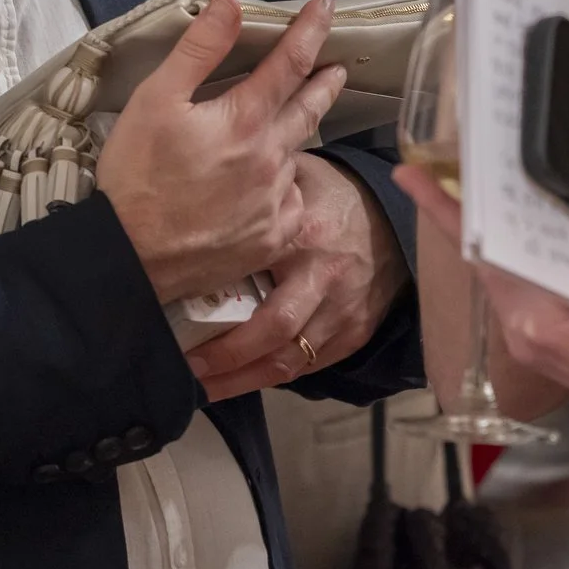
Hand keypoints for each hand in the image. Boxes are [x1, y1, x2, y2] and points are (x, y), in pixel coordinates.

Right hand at [102, 0, 346, 306]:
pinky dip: (285, 189)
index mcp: (245, 121)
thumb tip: (231, 5)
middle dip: (324, 85)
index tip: (326, 7)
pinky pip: (290, 204)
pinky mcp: (271, 239)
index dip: (310, 30)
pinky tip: (272, 187)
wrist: (130, 256)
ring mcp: (275, 203)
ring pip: (295, 158)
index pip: (290, 63)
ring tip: (286, 129)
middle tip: (338, 70)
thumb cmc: (136, 174)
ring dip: (294, 138)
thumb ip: (198, 49)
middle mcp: (271, 159)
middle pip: (309, 110)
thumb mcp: (155, 99)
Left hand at [185, 153, 407, 400]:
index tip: (172, 321)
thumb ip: (255, 191)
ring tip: (206, 390)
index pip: (252, 277)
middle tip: (187, 370)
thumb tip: (199, 200)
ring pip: (290, 361)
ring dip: (244, 381)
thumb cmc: (333, 194)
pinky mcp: (356, 332)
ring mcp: (344, 311)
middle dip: (226, 359)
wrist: (396, 214)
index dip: (214, 299)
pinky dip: (275, 375)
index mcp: (302, 235)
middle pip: (272, 332)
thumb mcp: (294, 179)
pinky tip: (245, 380)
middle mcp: (324, 277)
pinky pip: (311, 366)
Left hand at [397, 164, 568, 460]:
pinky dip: (533, 244)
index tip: (410, 175)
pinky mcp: (560, 331)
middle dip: (470, 207)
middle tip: (457, 155)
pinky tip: (541, 215)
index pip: (480, 256)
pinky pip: (535, 278)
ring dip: (502, 224)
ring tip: (488, 174)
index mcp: (535, 324)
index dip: (445, 212)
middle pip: (488, 257)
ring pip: (511, 267)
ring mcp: (539, 333)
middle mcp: (525, 329)